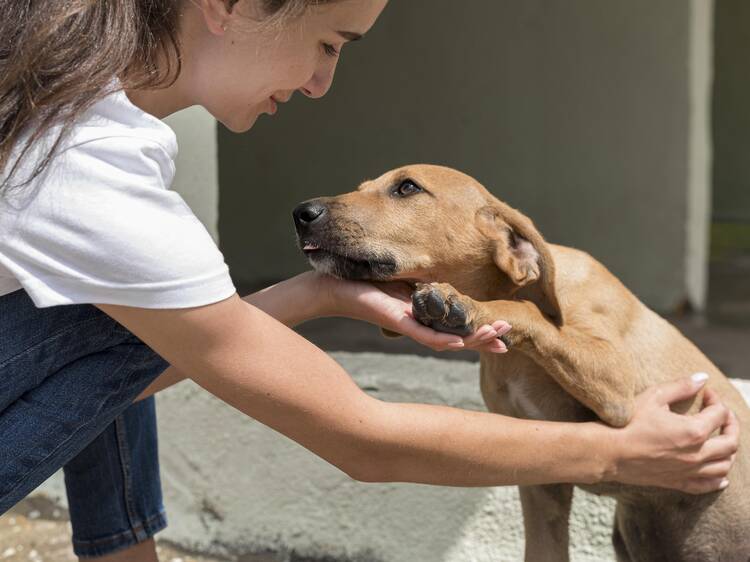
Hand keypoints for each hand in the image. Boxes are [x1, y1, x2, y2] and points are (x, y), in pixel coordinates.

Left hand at [319, 274, 509, 352]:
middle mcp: (418, 324)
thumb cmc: (362, 280)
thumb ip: (422, 281)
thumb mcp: (401, 277)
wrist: (331, 286)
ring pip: (446, 340)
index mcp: (423, 314)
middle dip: (484, 338)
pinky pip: (423, 335)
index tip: (505, 333)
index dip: (481, 331)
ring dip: (472, 340)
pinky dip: (443, 340)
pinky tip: (460, 343)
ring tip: (498, 338)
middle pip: (457, 337)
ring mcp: (408, 325)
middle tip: (508, 338)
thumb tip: (442, 275)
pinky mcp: (396, 321)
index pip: (457, 326)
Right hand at [606, 374, 738, 493]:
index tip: (706, 393)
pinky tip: (720, 474)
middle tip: (721, 414)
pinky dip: (719, 479)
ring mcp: (689, 471)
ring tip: (720, 440)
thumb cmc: (627, 423)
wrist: (608, 452)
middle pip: (731, 442)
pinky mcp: (678, 482)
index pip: (719, 414)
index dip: (715, 400)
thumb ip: (681, 386)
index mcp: (694, 431)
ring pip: (724, 466)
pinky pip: (708, 485)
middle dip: (730, 425)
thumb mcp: (653, 397)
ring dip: (728, 451)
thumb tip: (702, 378)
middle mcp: (697, 454)